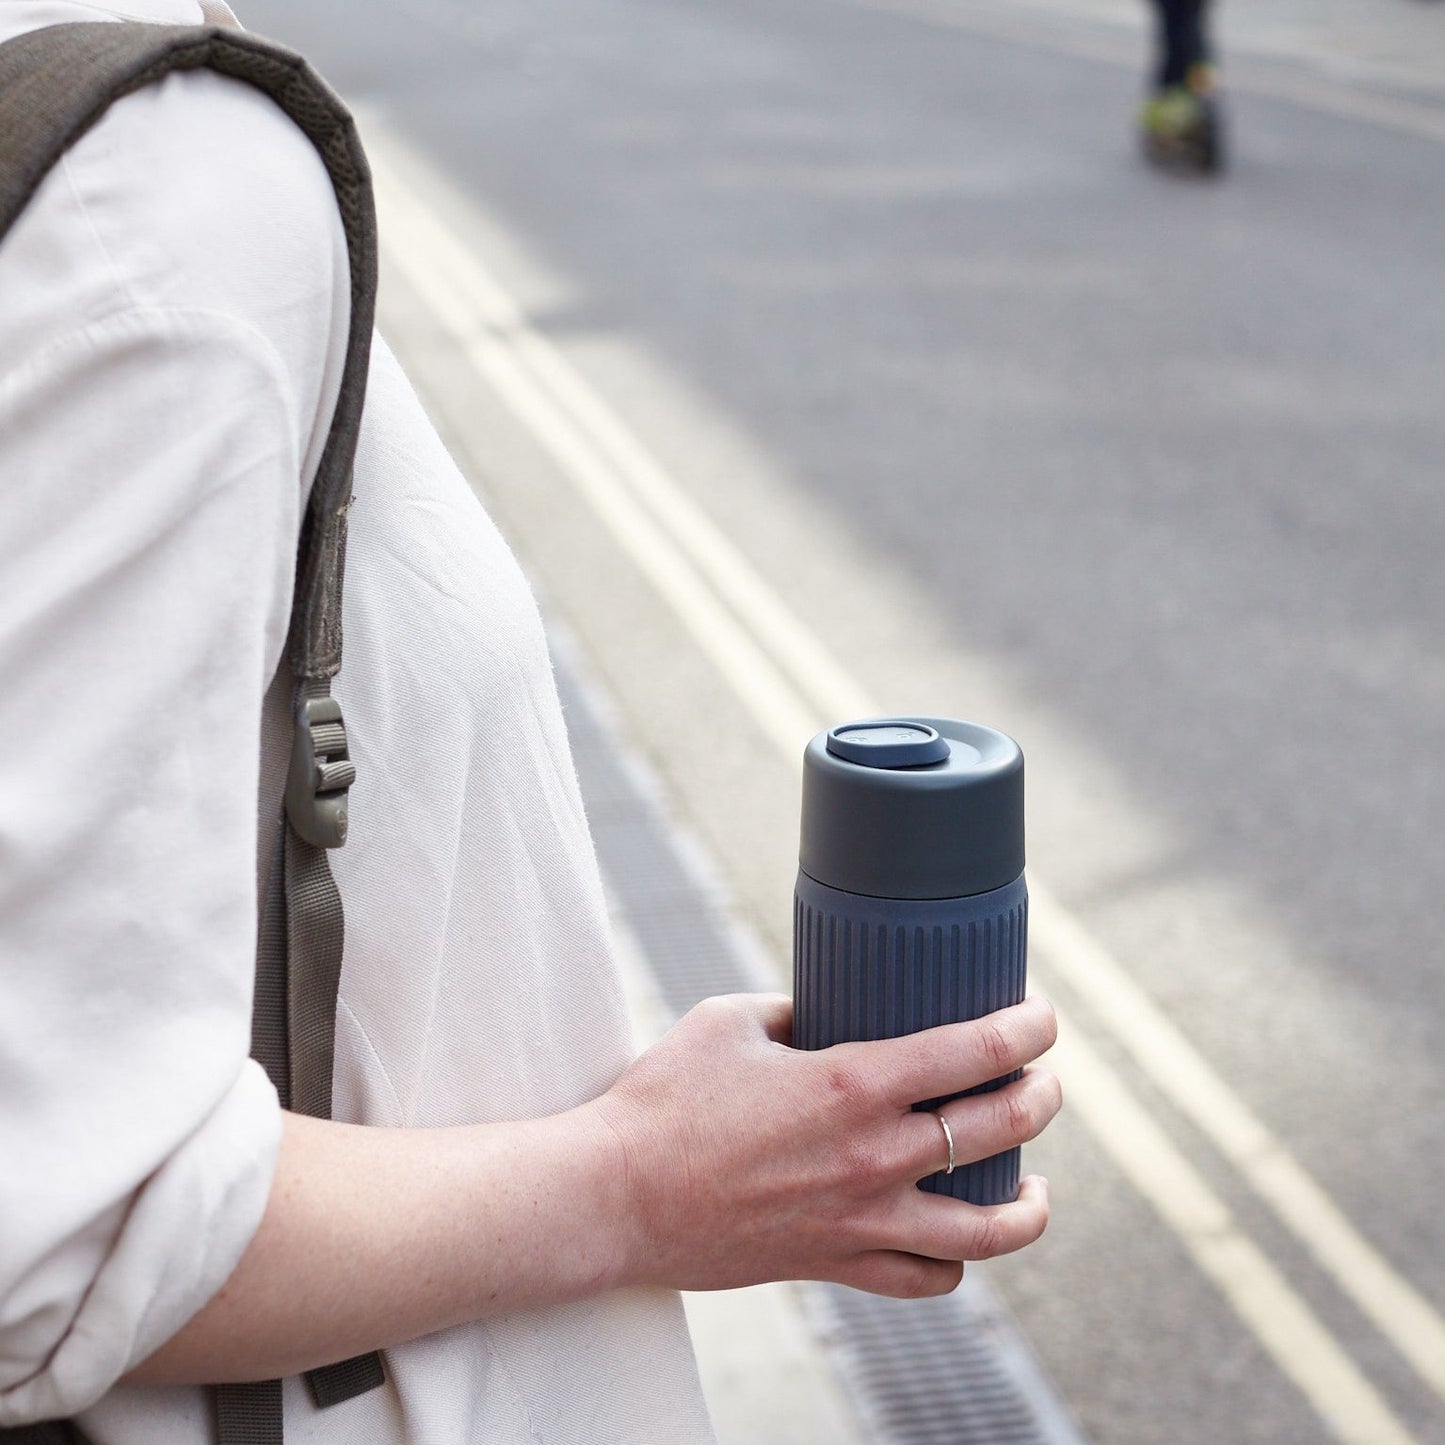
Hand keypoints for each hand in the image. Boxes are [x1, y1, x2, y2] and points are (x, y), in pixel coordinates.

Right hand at [589, 993, 1060, 1298]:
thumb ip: (792, 1010)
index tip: (1043, 1019)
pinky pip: (924, 1279)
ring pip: (986, 1229)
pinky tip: (961, 1241)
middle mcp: (873, 1156)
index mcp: (852, 1082)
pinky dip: (957, 1264)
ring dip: (1028, 1203)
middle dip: (1040, 1096)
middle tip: (1044, 1080)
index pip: (972, 1051)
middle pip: (999, 1128)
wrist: (615, 1197)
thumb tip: (825, 1011)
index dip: (1026, 1029)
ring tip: (1038, 1184)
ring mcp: (860, 1220)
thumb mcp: (729, 1022)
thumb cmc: (663, 1100)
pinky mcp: (835, 1264)